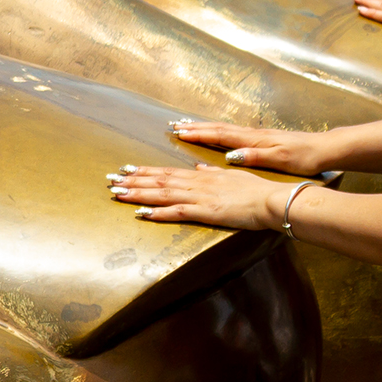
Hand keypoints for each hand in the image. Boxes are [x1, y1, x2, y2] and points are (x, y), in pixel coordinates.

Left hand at [106, 163, 282, 229]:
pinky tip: (141, 214)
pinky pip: (176, 212)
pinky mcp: (205, 212)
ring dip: (138, 193)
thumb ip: (212, 172)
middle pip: (158, 181)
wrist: (270, 200)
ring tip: (117, 192)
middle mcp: (196, 183)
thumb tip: (198, 167)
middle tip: (111, 179)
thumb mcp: (231, 176)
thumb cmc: (256, 190)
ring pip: (162, 193)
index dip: (145, 171)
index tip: (127, 169)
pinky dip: (157, 213)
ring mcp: (199, 197)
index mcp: (202, 175)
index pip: (167, 172)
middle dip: (133, 180)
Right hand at [161, 119, 336, 176]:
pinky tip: (216, 135)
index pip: (222, 135)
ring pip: (225, 129)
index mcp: (255, 140)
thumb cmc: (305, 157)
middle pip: (219, 128)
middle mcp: (253, 135)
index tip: (180, 132)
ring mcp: (257, 136)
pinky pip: (234, 134)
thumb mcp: (281, 160)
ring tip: (188, 126)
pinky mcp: (263, 141)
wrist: (326, 150)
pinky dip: (219, 132)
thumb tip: (231, 155)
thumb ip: (255, 157)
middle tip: (175, 126)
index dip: (200, 133)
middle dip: (196, 127)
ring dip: (205, 128)